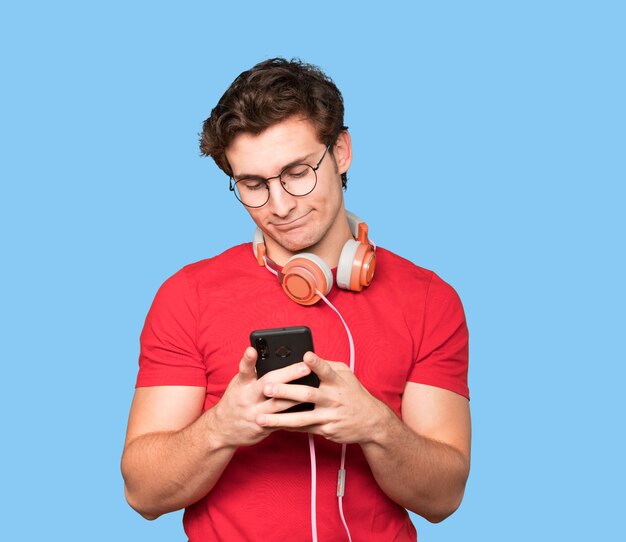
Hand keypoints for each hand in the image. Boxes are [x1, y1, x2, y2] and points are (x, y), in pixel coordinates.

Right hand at [212, 347, 315, 448]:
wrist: (223, 430)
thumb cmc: (236, 400)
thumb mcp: (240, 385)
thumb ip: (254, 373)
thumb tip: (273, 356)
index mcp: (241, 385)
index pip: (244, 370)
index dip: (248, 360)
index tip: (252, 350)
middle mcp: (247, 399)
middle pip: (268, 385)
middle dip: (288, 374)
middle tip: (305, 367)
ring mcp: (255, 414)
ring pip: (279, 405)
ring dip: (297, 395)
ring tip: (313, 387)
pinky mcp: (264, 428)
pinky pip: (283, 421)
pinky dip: (296, 414)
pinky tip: (310, 409)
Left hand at [255, 352, 390, 444]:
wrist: (371, 422)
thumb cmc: (354, 393)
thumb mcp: (346, 375)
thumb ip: (327, 365)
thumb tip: (307, 358)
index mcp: (338, 382)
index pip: (326, 370)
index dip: (317, 363)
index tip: (306, 356)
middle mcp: (333, 399)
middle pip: (307, 394)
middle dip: (285, 391)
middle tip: (267, 388)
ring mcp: (329, 416)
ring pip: (301, 418)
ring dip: (279, 418)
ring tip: (260, 418)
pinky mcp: (326, 430)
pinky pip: (303, 429)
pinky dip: (287, 427)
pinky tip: (273, 426)